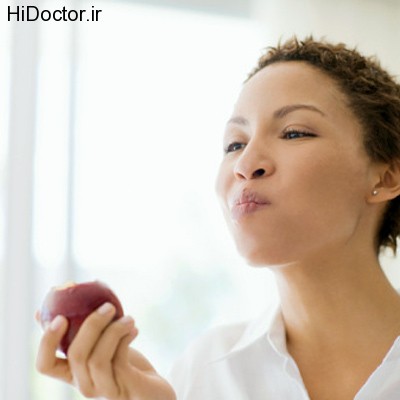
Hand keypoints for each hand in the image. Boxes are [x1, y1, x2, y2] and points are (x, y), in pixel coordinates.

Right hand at [36, 303, 175, 399]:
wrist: (152, 388)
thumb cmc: (123, 362)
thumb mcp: (100, 344)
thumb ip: (81, 330)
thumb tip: (42, 310)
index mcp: (73, 373)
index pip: (45, 365)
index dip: (47, 342)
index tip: (60, 317)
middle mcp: (84, 384)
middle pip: (76, 355)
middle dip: (91, 325)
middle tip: (108, 306)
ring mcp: (103, 389)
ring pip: (97, 359)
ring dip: (113, 331)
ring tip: (129, 318)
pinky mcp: (123, 388)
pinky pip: (118, 360)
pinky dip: (125, 338)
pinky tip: (134, 329)